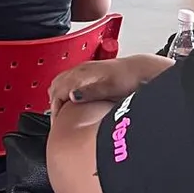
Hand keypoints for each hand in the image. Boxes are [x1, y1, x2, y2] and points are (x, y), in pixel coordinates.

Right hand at [49, 54, 173, 117]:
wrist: (139, 70)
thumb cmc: (127, 78)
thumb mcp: (109, 88)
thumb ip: (90, 92)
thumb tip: (71, 97)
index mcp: (81, 74)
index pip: (58, 91)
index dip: (55, 108)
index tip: (57, 122)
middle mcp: (80, 70)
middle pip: (56, 86)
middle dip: (53, 102)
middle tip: (57, 119)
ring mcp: (83, 70)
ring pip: (61, 82)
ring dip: (58, 96)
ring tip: (62, 112)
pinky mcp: (89, 73)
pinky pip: (68, 81)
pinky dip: (64, 91)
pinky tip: (72, 100)